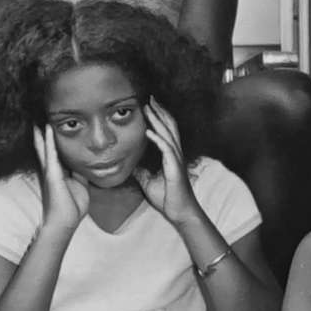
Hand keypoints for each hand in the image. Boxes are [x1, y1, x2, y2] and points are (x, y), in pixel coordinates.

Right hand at [32, 126, 90, 237]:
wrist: (65, 222)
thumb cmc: (72, 208)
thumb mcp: (81, 186)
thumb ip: (80, 175)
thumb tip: (83, 165)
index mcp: (58, 175)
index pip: (55, 155)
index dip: (52, 143)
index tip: (51, 129)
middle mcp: (51, 171)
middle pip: (45, 149)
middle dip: (42, 136)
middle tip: (38, 120)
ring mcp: (50, 172)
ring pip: (44, 148)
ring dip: (41, 133)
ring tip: (38, 119)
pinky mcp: (51, 174)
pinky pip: (49, 153)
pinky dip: (47, 140)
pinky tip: (46, 128)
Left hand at [136, 101, 200, 224]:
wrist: (180, 212)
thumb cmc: (168, 198)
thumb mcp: (149, 182)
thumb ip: (142, 171)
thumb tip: (131, 166)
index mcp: (171, 155)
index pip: (166, 130)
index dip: (159, 117)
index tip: (149, 105)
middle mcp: (176, 154)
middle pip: (169, 126)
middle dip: (160, 111)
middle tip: (150, 98)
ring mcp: (177, 160)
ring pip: (168, 134)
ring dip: (158, 120)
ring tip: (149, 108)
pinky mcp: (175, 168)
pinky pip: (166, 150)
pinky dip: (158, 139)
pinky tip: (149, 132)